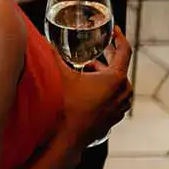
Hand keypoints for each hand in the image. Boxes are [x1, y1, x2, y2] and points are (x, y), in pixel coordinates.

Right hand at [58, 30, 132, 146]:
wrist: (67, 137)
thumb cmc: (67, 107)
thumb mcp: (61, 75)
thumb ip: (54, 55)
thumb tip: (45, 42)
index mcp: (115, 79)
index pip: (124, 51)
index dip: (119, 38)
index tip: (115, 31)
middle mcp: (122, 93)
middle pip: (121, 68)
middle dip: (109, 57)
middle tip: (101, 48)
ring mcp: (119, 107)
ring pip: (119, 84)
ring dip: (107, 74)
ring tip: (92, 69)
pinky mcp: (113, 118)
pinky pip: (115, 98)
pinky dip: (107, 89)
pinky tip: (92, 88)